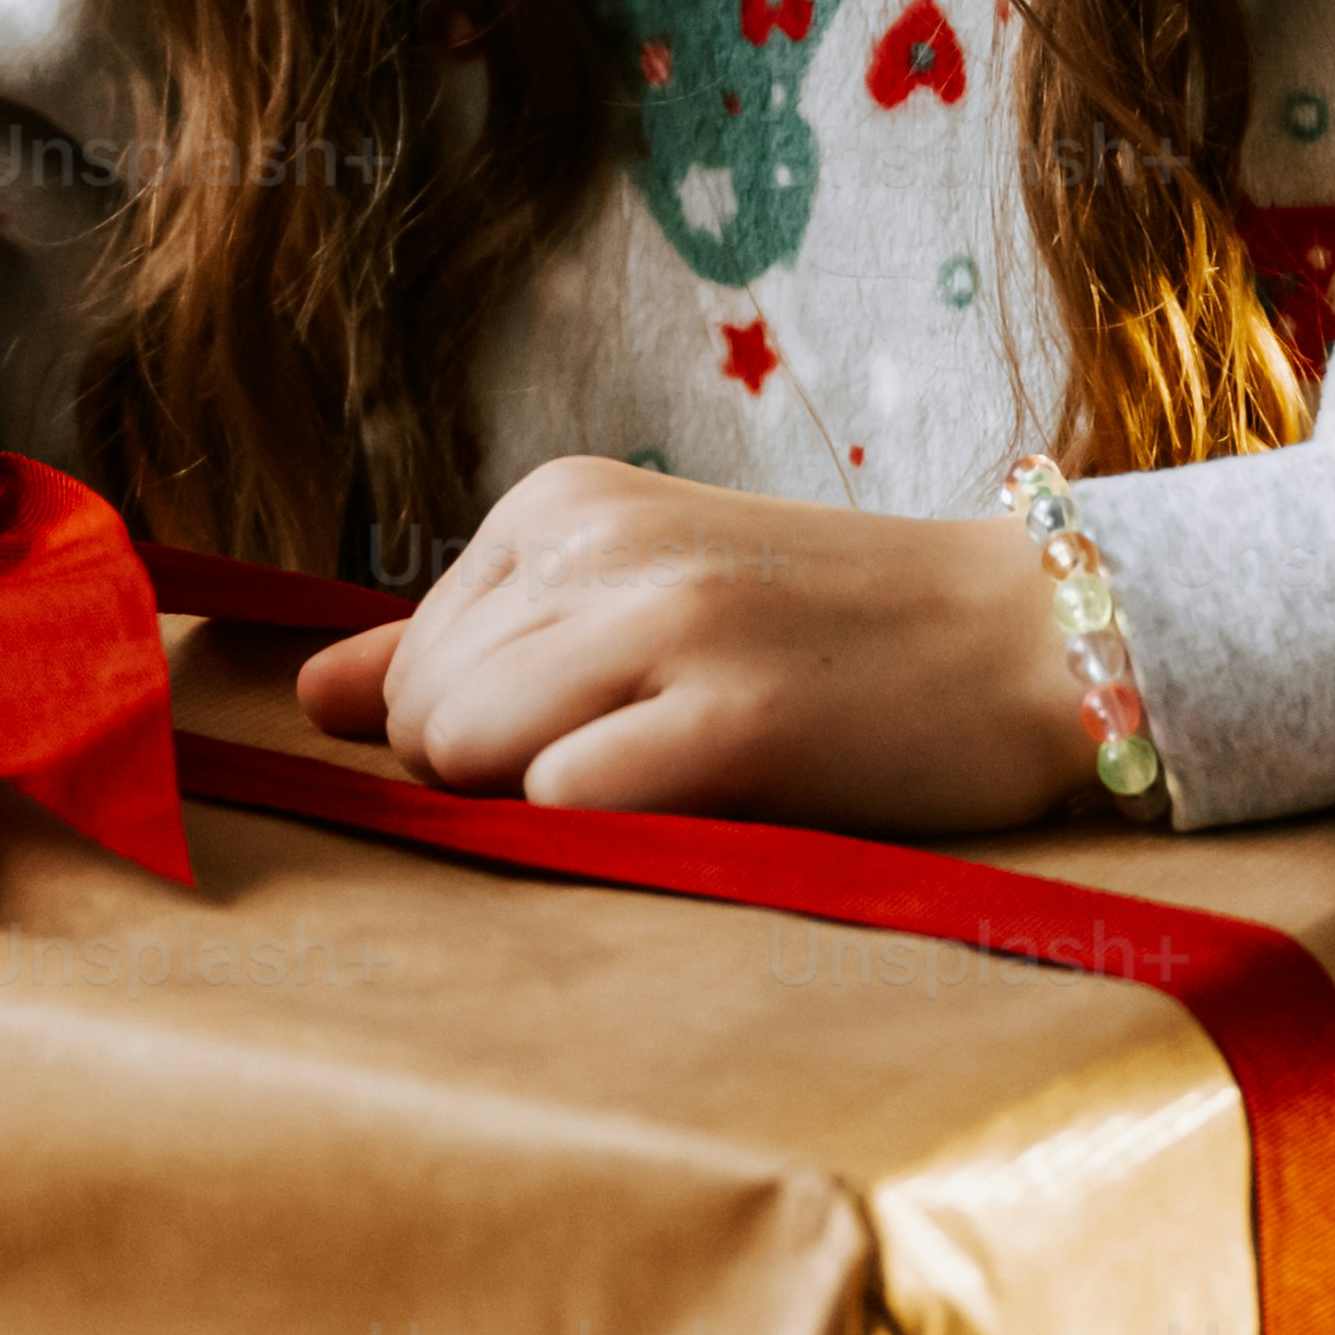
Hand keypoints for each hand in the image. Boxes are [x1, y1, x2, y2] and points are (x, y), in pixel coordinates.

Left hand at [295, 457, 1094, 835]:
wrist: (1022, 637)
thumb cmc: (823, 632)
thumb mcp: (634, 597)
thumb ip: (466, 642)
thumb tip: (311, 699)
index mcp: (562, 503)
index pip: (407, 666)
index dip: (483, 734)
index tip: (614, 719)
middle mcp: (598, 543)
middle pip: (424, 721)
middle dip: (499, 780)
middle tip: (648, 758)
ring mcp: (668, 623)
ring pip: (470, 756)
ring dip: (546, 808)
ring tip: (670, 778)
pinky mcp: (737, 717)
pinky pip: (567, 804)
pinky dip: (610, 831)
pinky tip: (706, 802)